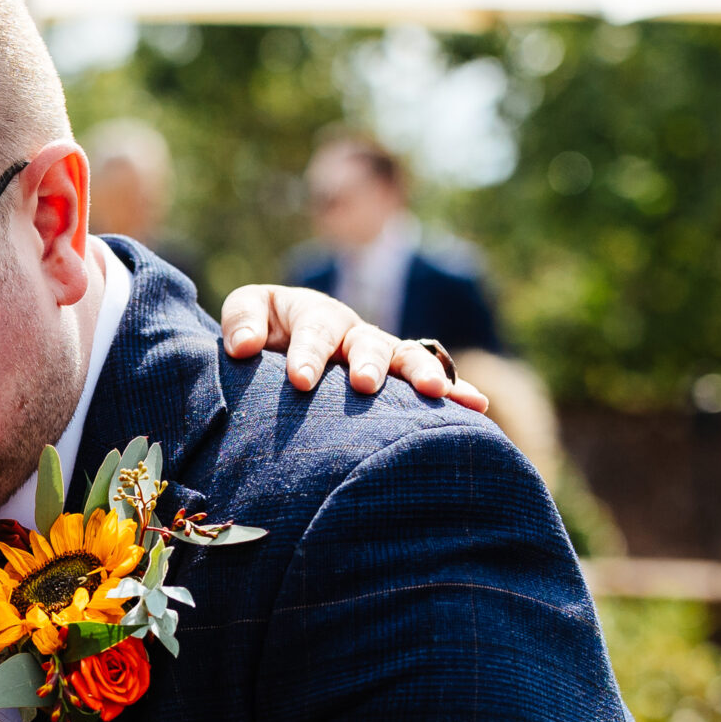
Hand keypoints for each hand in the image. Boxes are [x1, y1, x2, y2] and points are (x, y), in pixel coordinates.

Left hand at [220, 285, 489, 413]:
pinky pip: (431, 381)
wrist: (279, 348)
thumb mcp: (248, 314)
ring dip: (420, 373)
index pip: (314, 331)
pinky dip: (456, 391)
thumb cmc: (261, 332)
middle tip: (364, 384)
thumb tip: (243, 347)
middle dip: (368, 362)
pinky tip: (478, 407)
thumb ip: (242, 321)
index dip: (309, 353)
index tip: (301, 381)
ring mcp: (380, 356)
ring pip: (405, 358)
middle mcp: (353, 333)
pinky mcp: (397, 380)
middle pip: (366, 342)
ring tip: (436, 392)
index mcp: (314, 314)